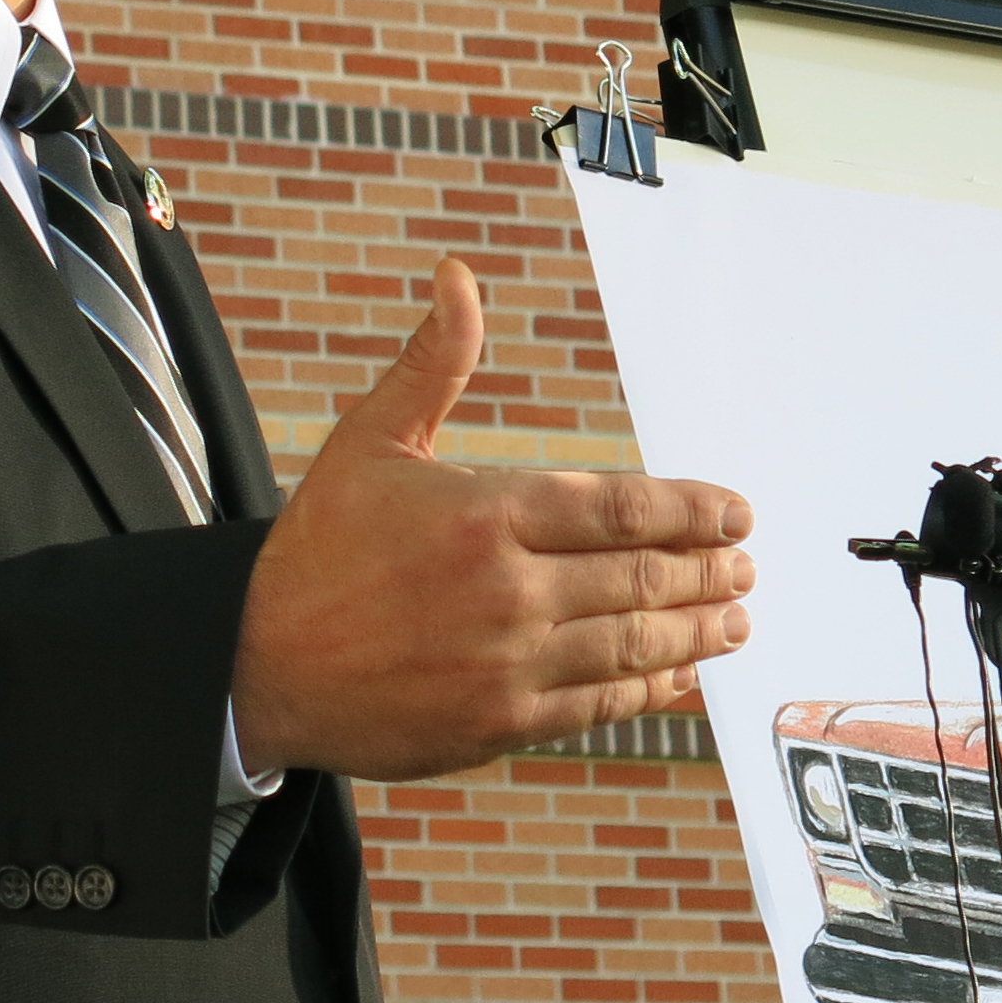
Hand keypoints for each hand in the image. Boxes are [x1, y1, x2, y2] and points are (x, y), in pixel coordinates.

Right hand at [232, 257, 754, 780]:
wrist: (256, 667)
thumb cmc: (316, 552)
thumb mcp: (370, 441)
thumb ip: (434, 363)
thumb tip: (458, 278)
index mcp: (487, 513)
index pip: (622, 509)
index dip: (692, 511)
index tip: (734, 513)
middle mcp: (508, 590)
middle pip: (642, 577)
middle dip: (708, 572)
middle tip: (745, 565)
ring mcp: (508, 663)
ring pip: (633, 645)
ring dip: (696, 633)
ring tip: (735, 619)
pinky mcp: (500, 724)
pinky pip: (598, 704)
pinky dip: (649, 690)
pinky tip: (680, 677)